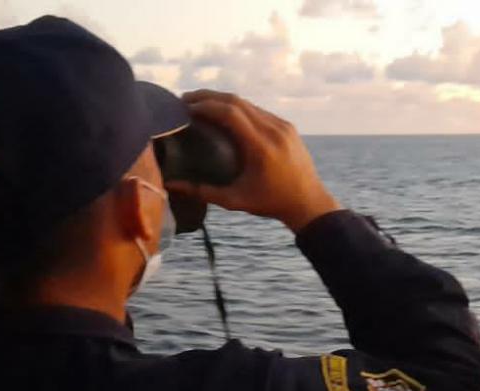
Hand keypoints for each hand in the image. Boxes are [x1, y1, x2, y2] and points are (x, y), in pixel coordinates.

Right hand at [166, 90, 340, 232]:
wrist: (309, 203)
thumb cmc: (271, 204)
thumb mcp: (235, 200)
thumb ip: (202, 191)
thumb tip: (171, 185)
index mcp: (261, 147)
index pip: (230, 113)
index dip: (205, 105)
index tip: (184, 106)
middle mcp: (274, 130)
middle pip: (237, 101)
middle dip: (208, 97)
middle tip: (185, 100)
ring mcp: (283, 126)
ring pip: (248, 103)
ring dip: (223, 100)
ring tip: (201, 104)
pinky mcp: (288, 127)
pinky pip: (259, 111)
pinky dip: (239, 108)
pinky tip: (224, 113)